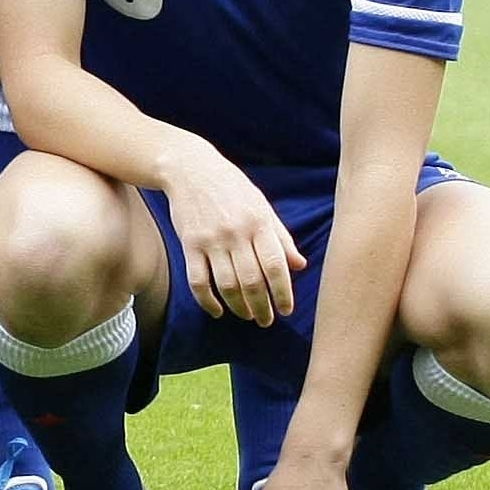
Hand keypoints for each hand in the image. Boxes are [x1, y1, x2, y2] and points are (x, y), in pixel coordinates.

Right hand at [157, 138, 305, 325]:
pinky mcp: (189, 243)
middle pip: (252, 281)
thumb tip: (300, 265)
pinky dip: (207, 301)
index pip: (276, 266)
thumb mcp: (262, 207)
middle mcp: (236, 233)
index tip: (285, 310)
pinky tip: (217, 310)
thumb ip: (281, 237)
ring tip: (247, 316)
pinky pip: (198, 280)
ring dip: (239, 307)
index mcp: (259, 223)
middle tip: (266, 320)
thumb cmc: (232, 188)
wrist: (190, 168)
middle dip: (262, 308)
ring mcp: (211, 239)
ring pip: (227, 285)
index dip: (283, 293)